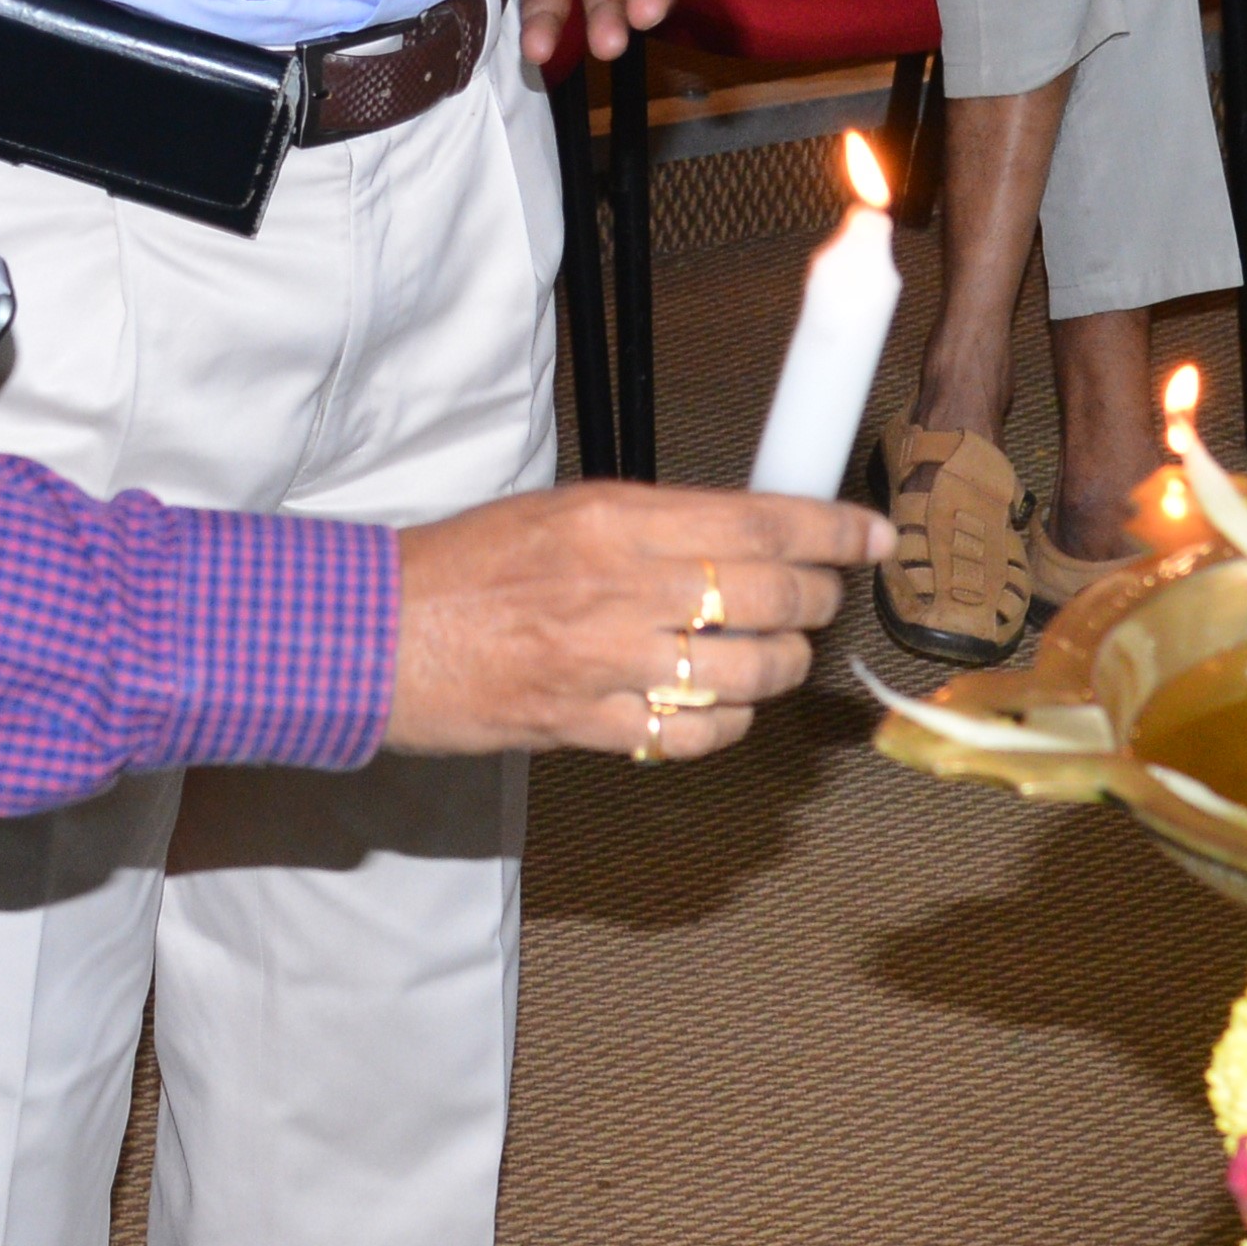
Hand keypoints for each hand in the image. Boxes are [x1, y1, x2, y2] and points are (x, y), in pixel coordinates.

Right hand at [377, 479, 893, 759]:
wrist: (373, 636)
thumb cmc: (461, 568)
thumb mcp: (558, 512)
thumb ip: (648, 523)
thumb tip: (739, 536)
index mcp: (612, 516)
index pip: (757, 519)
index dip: (833, 529)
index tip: (873, 534)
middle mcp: (620, 586)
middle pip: (771, 597)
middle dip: (820, 600)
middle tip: (826, 596)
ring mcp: (607, 663)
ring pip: (749, 672)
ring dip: (782, 666)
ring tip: (777, 654)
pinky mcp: (589, 726)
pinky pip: (695, 733)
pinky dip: (729, 723)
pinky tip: (725, 707)